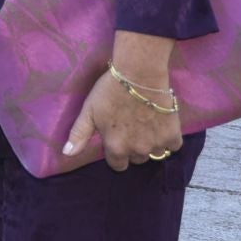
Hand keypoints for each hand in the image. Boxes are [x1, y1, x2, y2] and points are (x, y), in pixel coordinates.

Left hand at [64, 34, 181, 170]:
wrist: (139, 75)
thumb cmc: (109, 92)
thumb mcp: (88, 111)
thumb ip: (78, 135)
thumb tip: (67, 154)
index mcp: (116, 147)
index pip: (117, 165)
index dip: (115, 153)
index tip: (116, 138)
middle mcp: (137, 150)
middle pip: (136, 159)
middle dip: (133, 148)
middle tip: (130, 128)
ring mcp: (157, 144)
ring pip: (154, 153)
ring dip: (150, 144)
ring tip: (145, 125)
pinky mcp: (173, 135)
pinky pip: (172, 146)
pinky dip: (168, 138)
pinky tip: (160, 124)